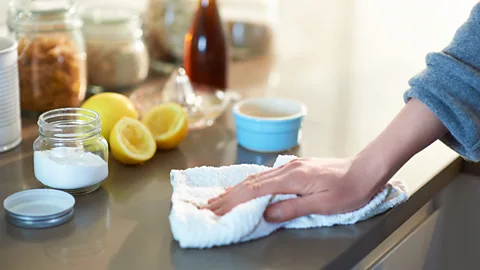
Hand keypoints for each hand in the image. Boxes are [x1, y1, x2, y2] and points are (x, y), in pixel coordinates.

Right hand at [204, 157, 381, 222]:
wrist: (365, 170)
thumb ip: (293, 208)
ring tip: (219, 198)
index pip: (255, 190)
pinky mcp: (295, 168)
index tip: (216, 209)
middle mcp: (287, 168)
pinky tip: (244, 187)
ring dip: (236, 189)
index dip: (233, 200)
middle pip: (250, 182)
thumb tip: (266, 213)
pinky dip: (250, 184)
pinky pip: (265, 176)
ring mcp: (290, 166)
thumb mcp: (323, 204)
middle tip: (208, 205)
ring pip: (256, 178)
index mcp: (292, 177)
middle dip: (228, 195)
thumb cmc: (349, 189)